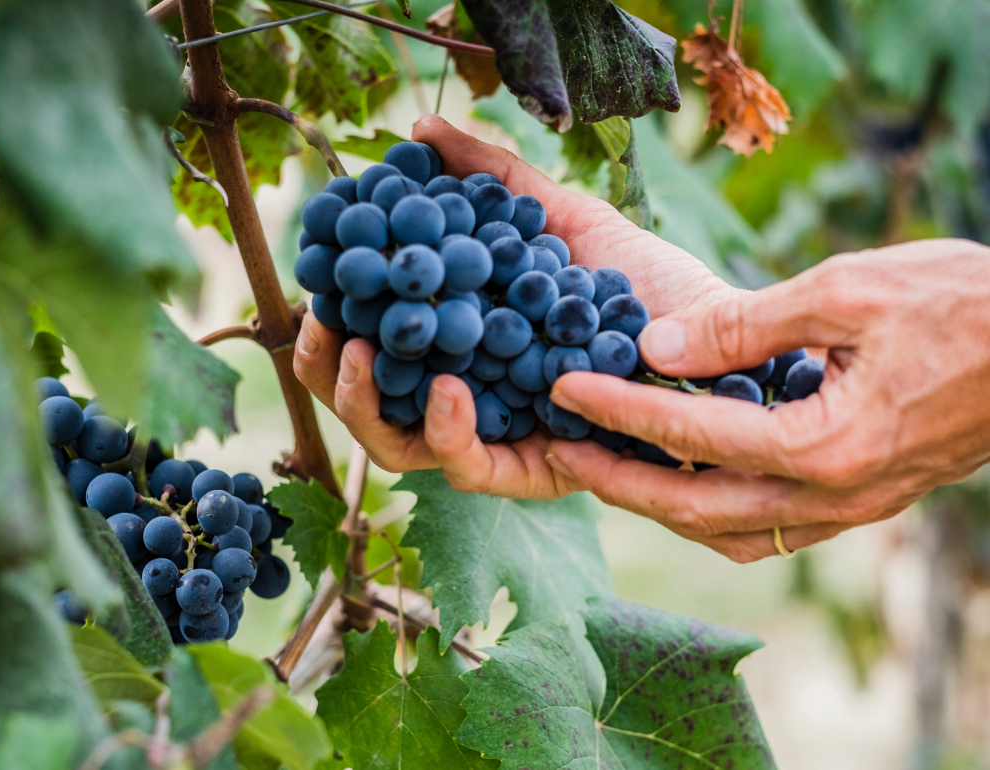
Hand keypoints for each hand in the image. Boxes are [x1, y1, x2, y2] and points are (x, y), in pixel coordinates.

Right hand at [294, 114, 734, 497]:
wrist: (718, 330)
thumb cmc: (642, 280)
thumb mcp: (560, 216)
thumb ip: (491, 179)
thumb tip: (418, 131)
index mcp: (466, 346)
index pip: (378, 347)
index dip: (332, 326)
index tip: (315, 286)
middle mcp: (474, 398)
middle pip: (375, 405)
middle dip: (330, 374)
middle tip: (319, 327)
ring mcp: (500, 438)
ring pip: (403, 447)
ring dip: (365, 405)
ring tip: (356, 352)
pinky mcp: (537, 470)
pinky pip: (472, 469)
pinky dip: (448, 431)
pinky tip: (448, 387)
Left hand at [543, 239, 989, 560]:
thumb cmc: (963, 303)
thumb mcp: (848, 290)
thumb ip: (745, 325)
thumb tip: (656, 346)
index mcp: (826, 443)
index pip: (690, 434)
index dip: (617, 410)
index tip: (561, 389)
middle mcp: (834, 495)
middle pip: (694, 508)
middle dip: (618, 481)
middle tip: (558, 453)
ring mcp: (849, 508)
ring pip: (728, 531)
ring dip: (661, 505)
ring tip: (607, 470)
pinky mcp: (860, 500)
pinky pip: (768, 527)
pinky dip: (712, 511)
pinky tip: (683, 483)